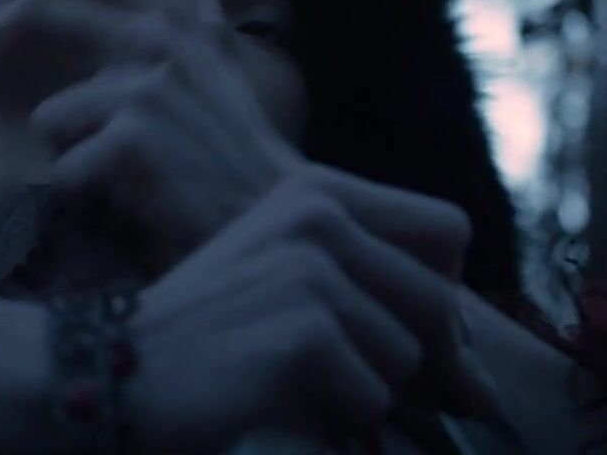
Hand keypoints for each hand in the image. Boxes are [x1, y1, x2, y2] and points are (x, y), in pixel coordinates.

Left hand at [0, 0, 305, 262]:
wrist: (269, 214)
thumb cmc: (225, 147)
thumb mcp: (203, 62)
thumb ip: (155, 13)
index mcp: (174, 10)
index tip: (0, 10)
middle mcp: (160, 35)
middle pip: (39, 4)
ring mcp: (145, 87)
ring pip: (50, 117)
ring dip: (70, 152)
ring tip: (116, 175)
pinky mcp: (131, 141)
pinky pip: (65, 169)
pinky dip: (87, 192)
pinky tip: (128, 200)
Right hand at [125, 175, 491, 452]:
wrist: (116, 367)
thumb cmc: (209, 338)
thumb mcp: (295, 294)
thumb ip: (385, 314)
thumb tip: (489, 393)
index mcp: (317, 192)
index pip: (447, 239)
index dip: (438, 300)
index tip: (398, 338)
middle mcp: (319, 217)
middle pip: (437, 307)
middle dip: (408, 361)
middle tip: (334, 374)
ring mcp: (311, 270)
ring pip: (403, 359)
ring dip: (354, 387)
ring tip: (280, 372)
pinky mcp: (304, 330)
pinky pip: (369, 396)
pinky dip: (330, 414)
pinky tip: (266, 390)